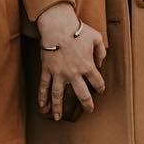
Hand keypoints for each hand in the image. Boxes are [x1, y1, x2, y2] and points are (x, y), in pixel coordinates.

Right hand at [35, 2, 106, 120]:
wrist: (57, 25)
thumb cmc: (77, 30)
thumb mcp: (96, 37)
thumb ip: (101, 51)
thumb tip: (100, 62)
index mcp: (87, 66)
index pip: (97, 82)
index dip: (100, 87)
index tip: (100, 90)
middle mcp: (74, 74)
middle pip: (82, 94)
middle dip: (87, 104)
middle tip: (89, 110)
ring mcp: (59, 73)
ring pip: (58, 95)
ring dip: (58, 108)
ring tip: (58, 118)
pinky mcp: (47, 70)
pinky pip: (44, 86)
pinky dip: (42, 97)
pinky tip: (42, 106)